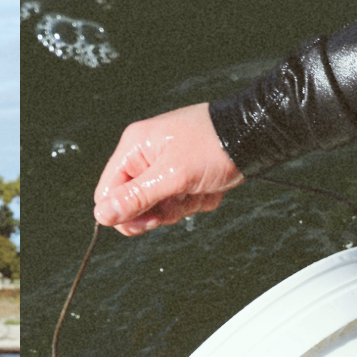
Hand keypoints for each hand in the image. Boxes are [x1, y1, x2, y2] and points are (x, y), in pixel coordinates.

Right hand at [94, 102, 243, 235]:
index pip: (107, 193)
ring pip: (160, 208)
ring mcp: (166, 166)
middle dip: (159, 210)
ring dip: (182, 206)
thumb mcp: (172, 176)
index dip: (123, 214)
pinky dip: (196, 201)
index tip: (148, 220)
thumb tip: (101, 215)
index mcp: (134, 148)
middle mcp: (146, 157)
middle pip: (134, 204)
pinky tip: (209, 186)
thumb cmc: (214, 146)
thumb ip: (135, 198)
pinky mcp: (184, 175)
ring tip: (199, 188)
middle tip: (178, 201)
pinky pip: (180, 203)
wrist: (255, 137)